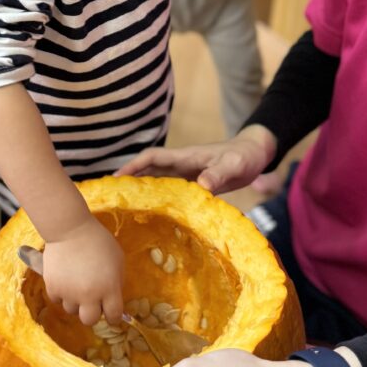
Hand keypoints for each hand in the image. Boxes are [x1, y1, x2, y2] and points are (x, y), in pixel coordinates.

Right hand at [43, 217, 123, 326]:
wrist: (69, 229)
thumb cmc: (98, 241)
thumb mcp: (118, 259)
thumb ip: (117, 282)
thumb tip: (112, 298)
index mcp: (109, 289)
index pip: (114, 316)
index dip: (113, 315)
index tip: (110, 311)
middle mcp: (89, 296)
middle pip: (89, 320)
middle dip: (92, 312)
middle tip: (91, 300)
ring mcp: (69, 293)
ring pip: (71, 310)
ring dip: (75, 301)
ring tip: (75, 284)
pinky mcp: (52, 287)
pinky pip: (57, 299)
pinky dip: (60, 292)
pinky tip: (64, 279)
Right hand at [115, 125, 276, 193]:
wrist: (254, 155)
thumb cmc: (243, 157)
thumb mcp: (233, 165)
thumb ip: (218, 173)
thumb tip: (201, 186)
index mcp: (185, 156)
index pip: (152, 158)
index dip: (133, 165)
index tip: (117, 177)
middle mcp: (181, 164)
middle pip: (148, 170)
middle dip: (129, 179)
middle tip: (112, 196)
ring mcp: (186, 173)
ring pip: (157, 179)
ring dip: (141, 188)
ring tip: (125, 206)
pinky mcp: (193, 182)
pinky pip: (170, 189)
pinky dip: (159, 197)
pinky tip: (154, 212)